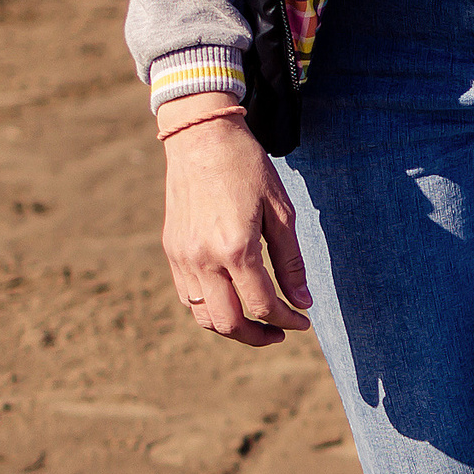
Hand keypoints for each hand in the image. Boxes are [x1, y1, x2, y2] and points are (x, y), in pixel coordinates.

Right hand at [159, 93, 311, 346]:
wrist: (201, 137)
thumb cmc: (248, 169)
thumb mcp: (281, 213)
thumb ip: (291, 262)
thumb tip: (302, 302)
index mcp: (235, 248)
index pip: (262, 305)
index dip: (287, 320)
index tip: (303, 320)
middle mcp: (203, 258)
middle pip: (229, 323)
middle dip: (258, 336)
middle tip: (280, 332)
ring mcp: (182, 256)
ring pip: (204, 316)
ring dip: (232, 328)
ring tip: (257, 321)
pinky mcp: (171, 250)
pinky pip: (188, 296)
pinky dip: (211, 308)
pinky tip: (233, 300)